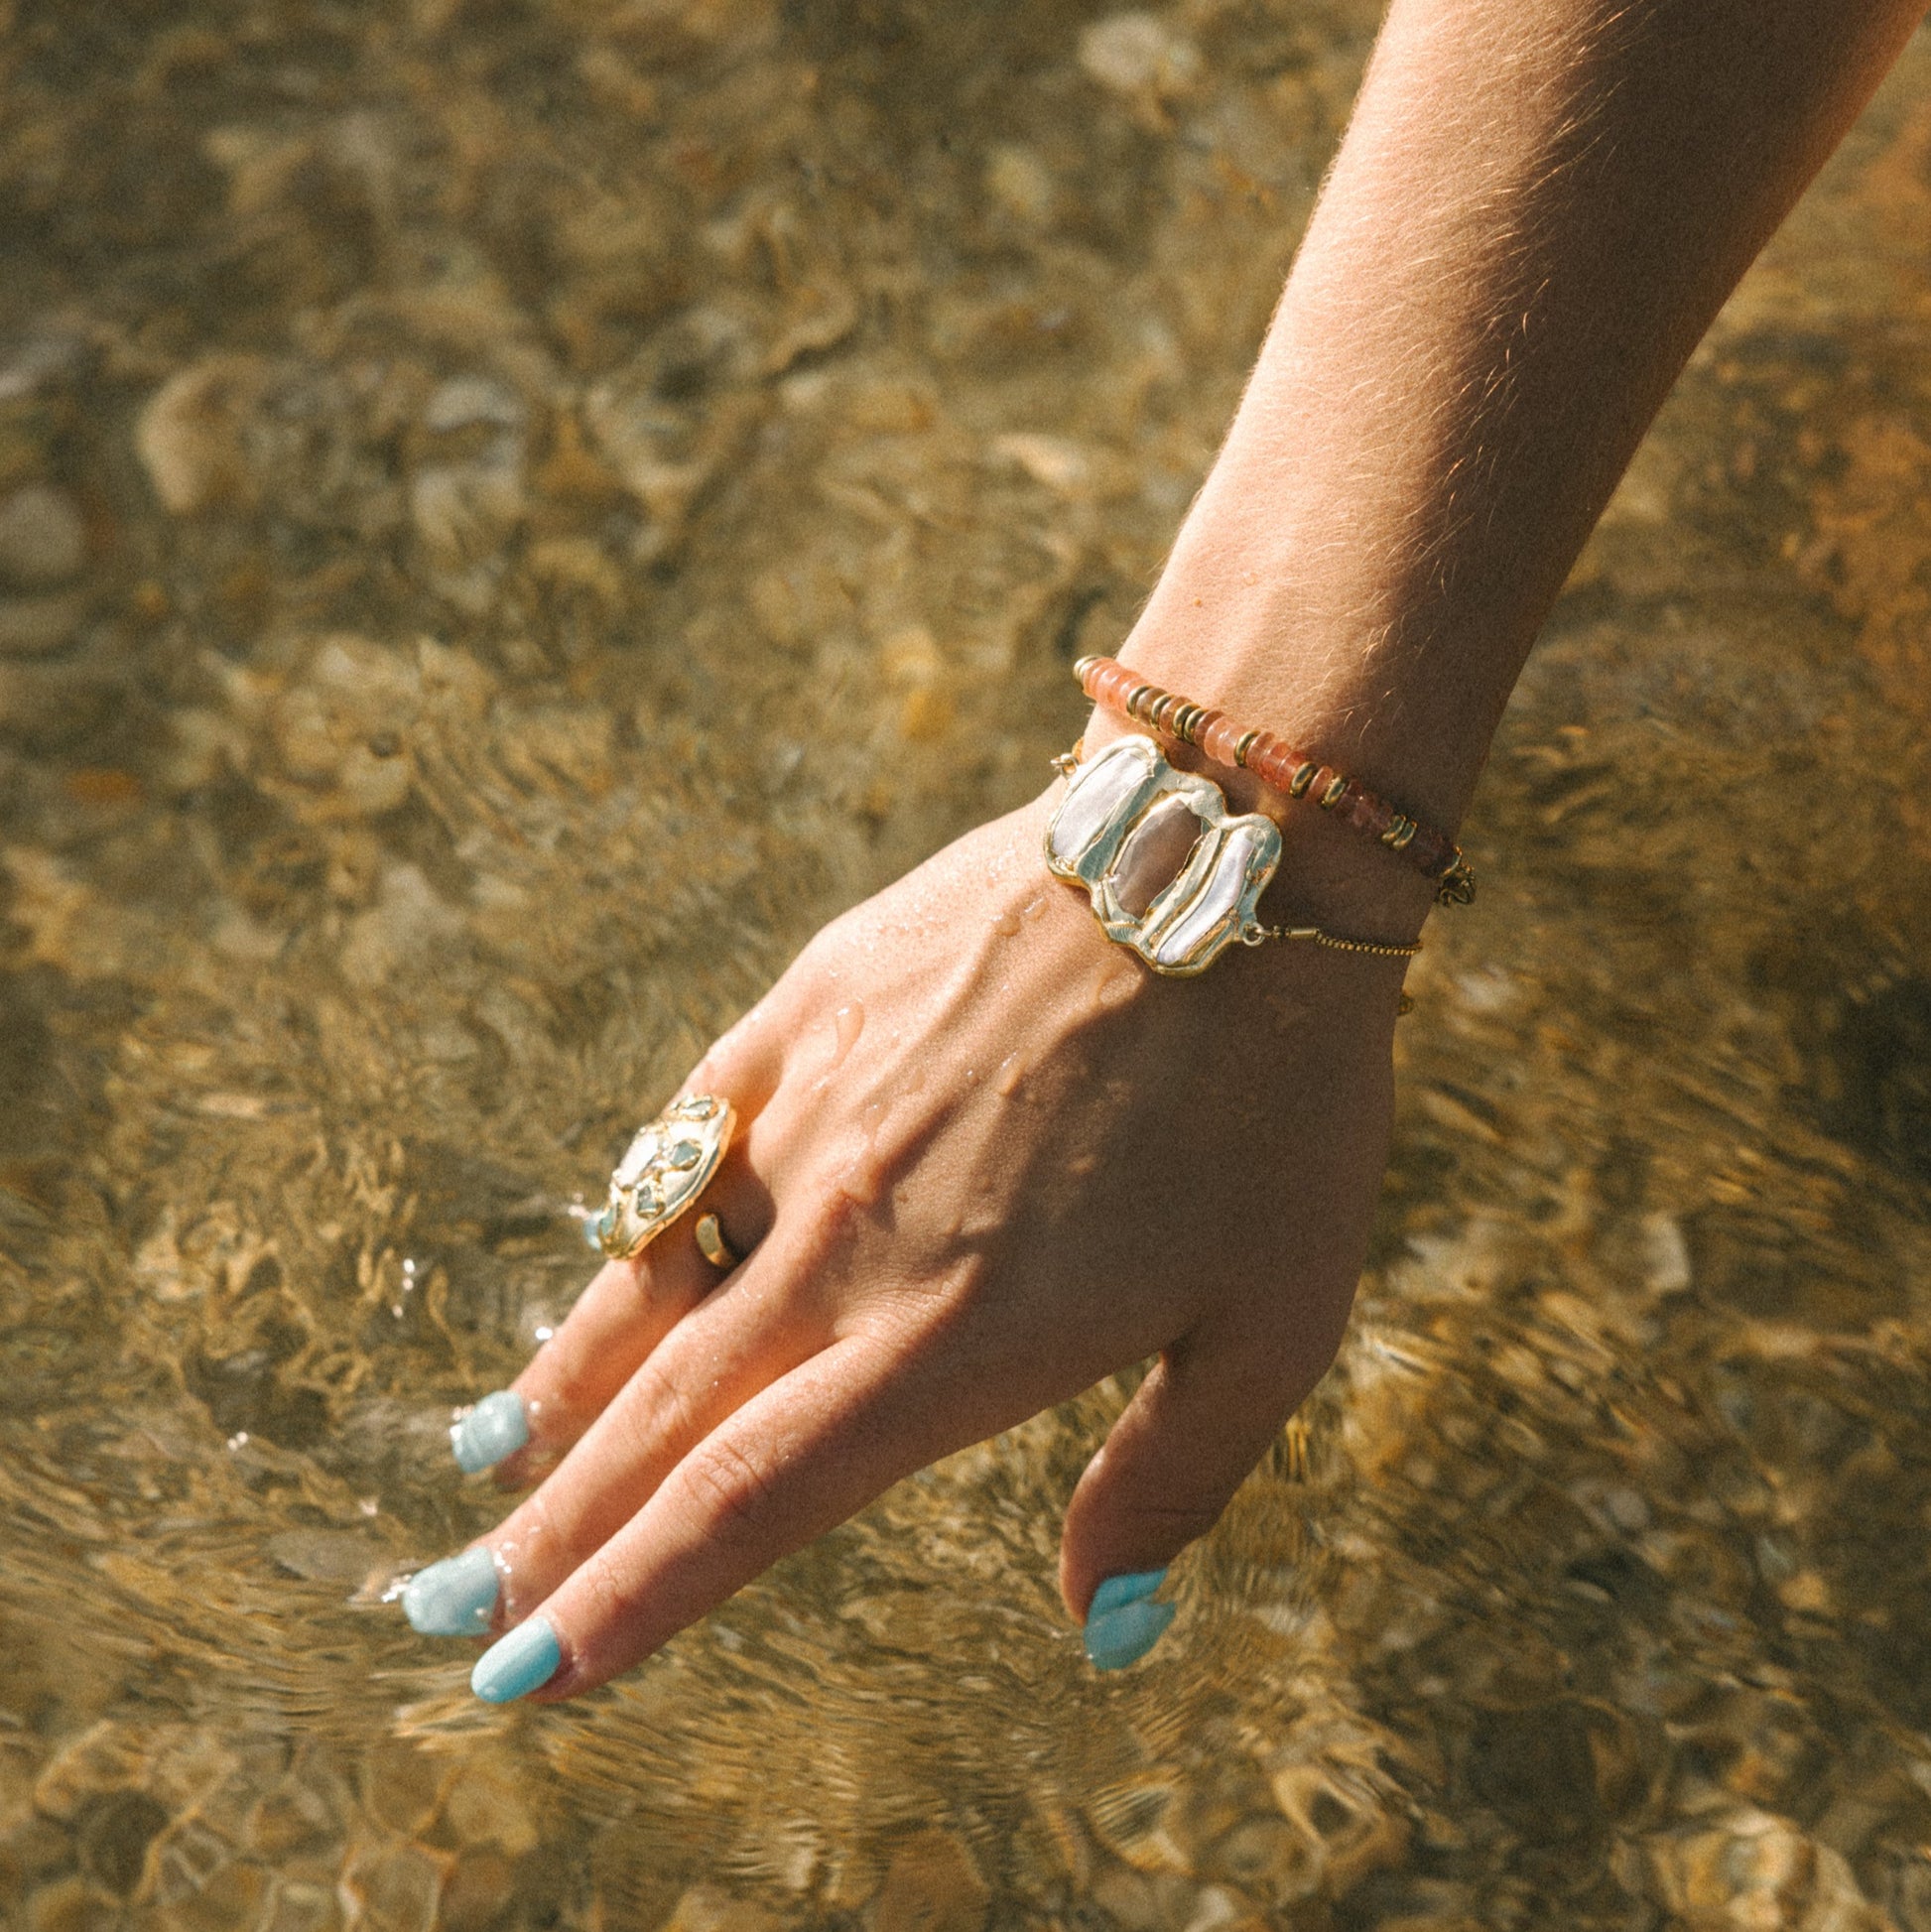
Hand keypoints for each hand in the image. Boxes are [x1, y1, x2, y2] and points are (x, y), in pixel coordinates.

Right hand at [403, 786, 1409, 1698]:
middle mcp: (853, 1240)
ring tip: (488, 1465)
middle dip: (555, 1528)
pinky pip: (691, 1133)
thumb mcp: (1272, 1322)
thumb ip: (1169, 1481)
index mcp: (957, 1338)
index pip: (750, 1502)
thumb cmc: (1278, 1106)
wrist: (1234, 864)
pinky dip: (637, 1215)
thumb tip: (1107, 1628)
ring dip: (564, 1387)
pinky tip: (610, 1255)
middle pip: (666, 1412)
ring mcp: (818, 1115)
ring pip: (652, 1278)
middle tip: (454, 1606)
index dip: (632, 1602)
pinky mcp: (811, 1008)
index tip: (532, 1678)